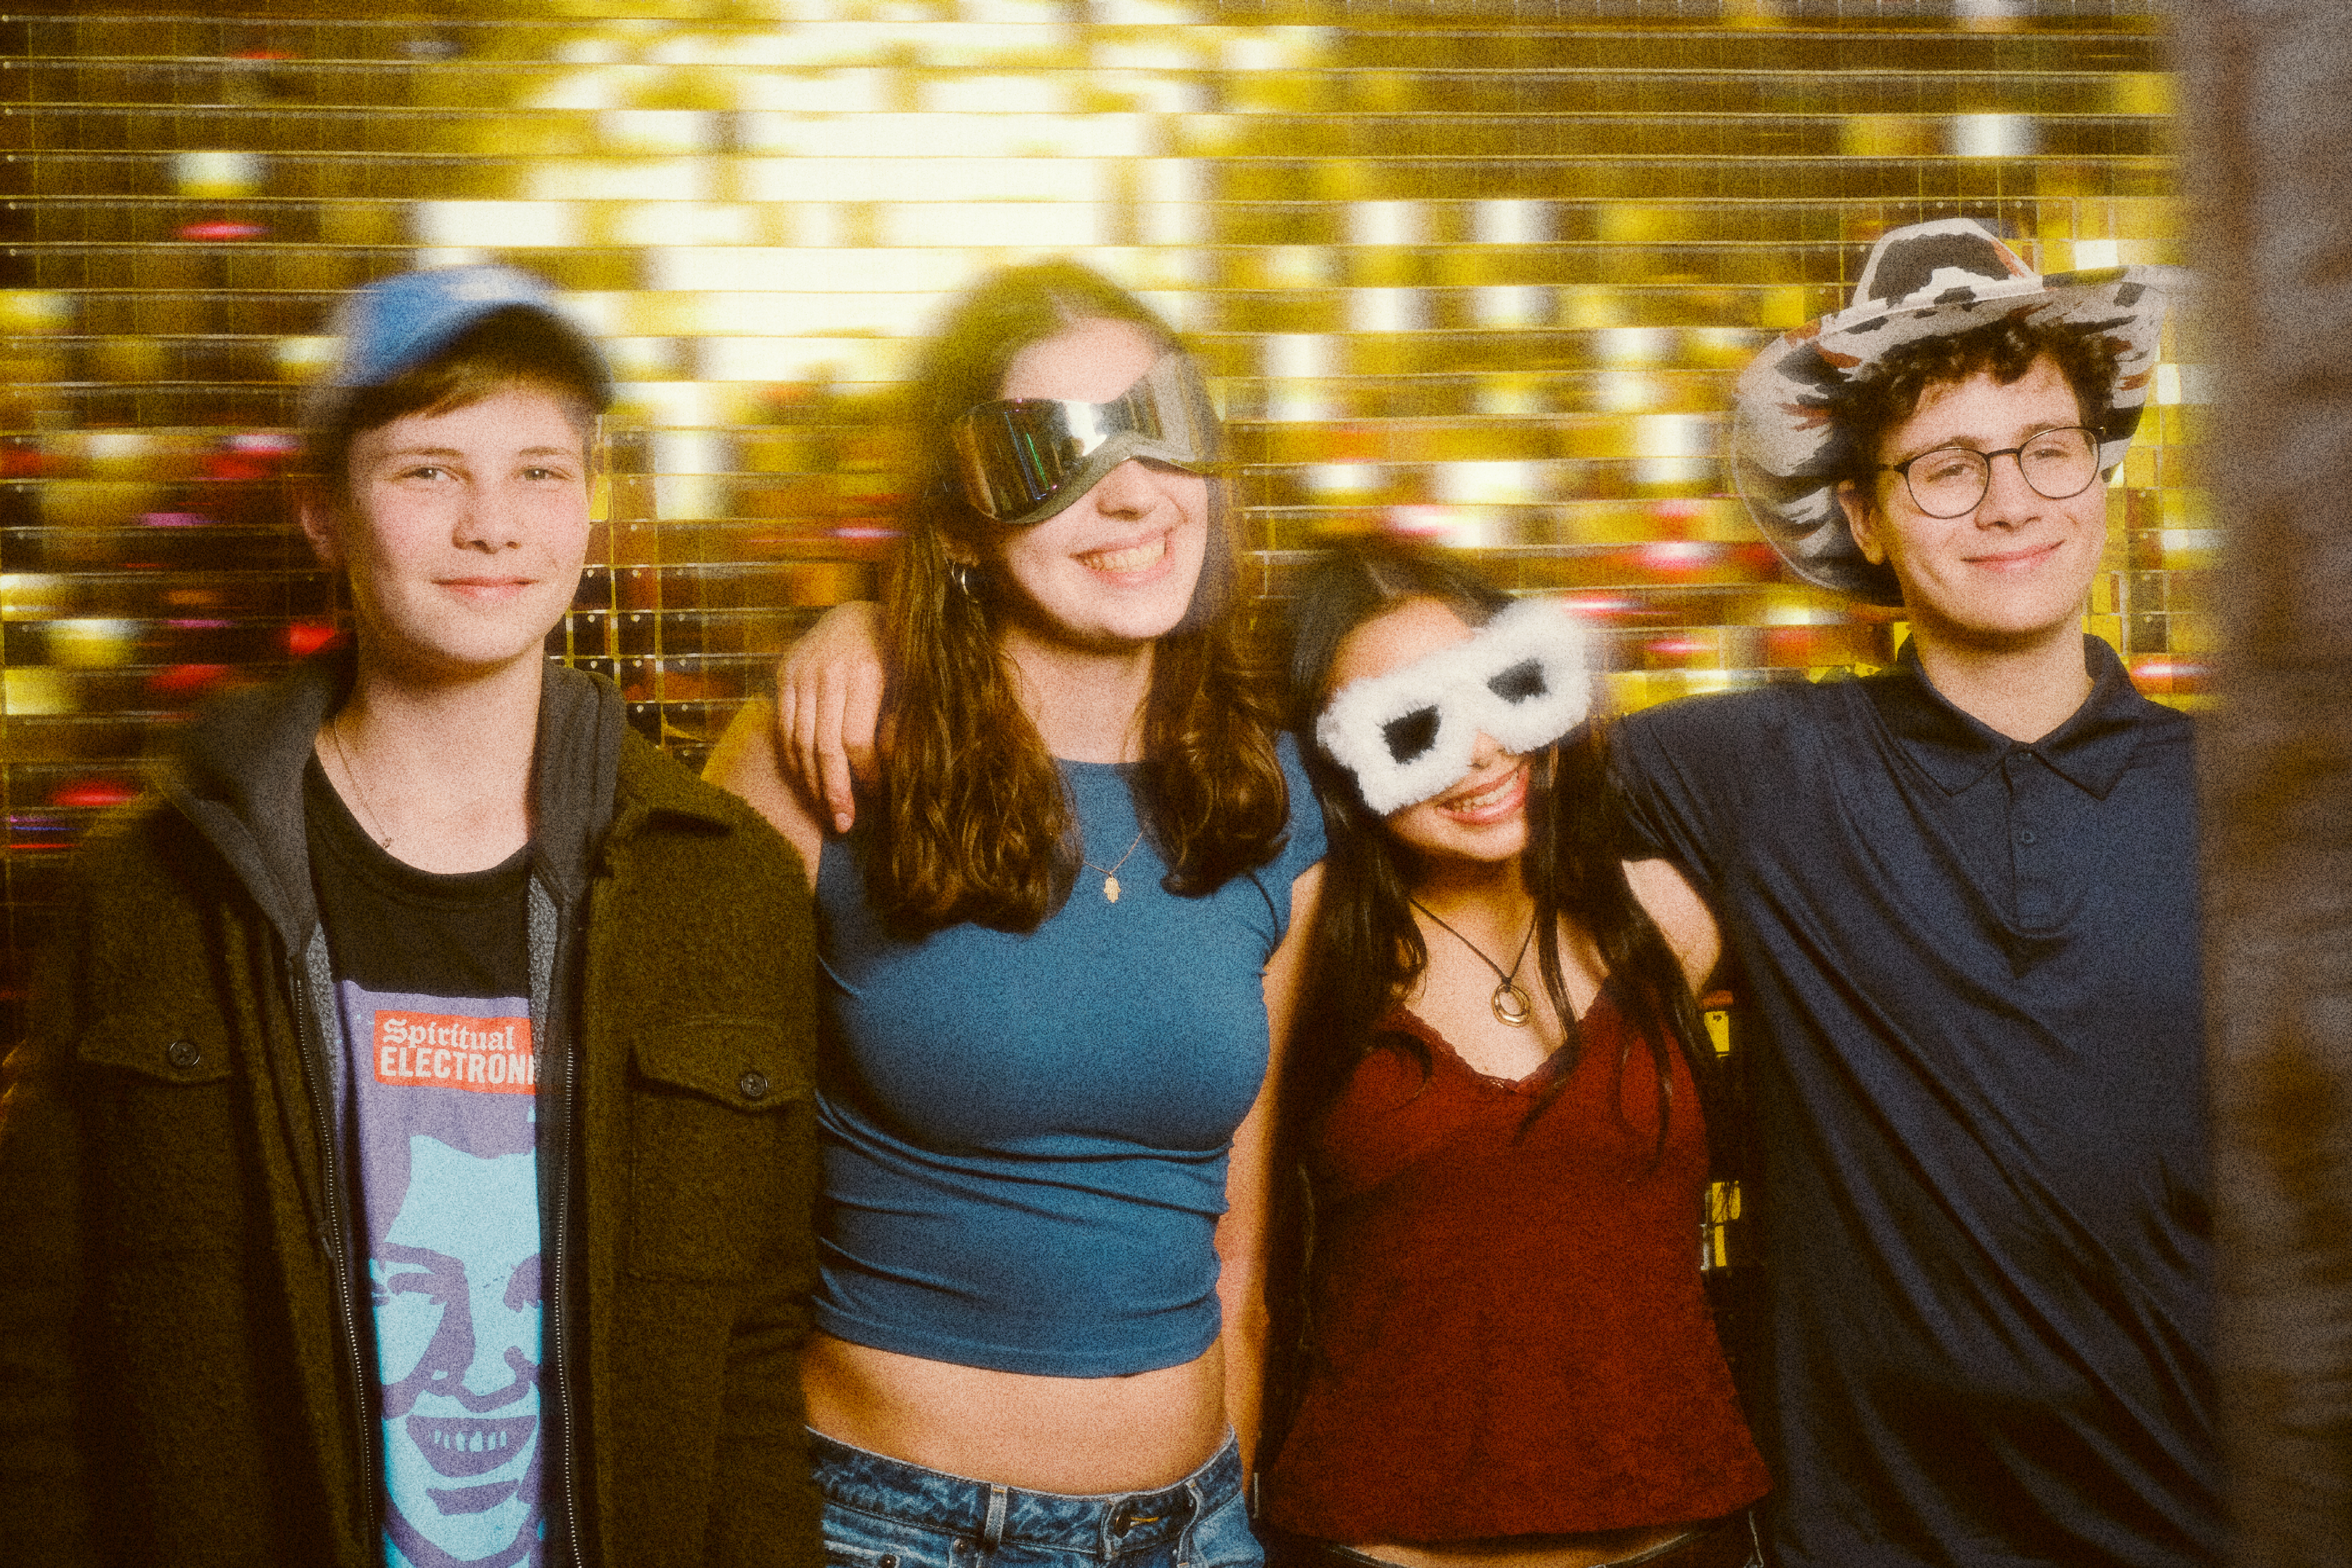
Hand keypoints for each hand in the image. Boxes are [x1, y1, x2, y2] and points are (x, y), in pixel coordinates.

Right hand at [774, 601, 885, 832]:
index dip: (866, 776)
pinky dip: (792, 759)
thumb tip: (890, 768)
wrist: (860, 613)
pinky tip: (805, 782)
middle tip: (843, 825)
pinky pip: (783, 726)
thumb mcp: (911, 679)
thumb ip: (900, 721)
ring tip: (825, 812)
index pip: (857, 740)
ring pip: (798, 741)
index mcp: (865, 671)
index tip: (877, 798)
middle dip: (834, 791)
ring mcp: (801, 672)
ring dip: (811, 782)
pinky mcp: (784, 673)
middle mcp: (828, 672)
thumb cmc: (896, 652)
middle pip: (824, 746)